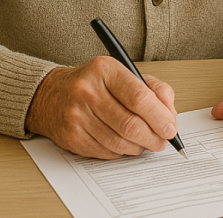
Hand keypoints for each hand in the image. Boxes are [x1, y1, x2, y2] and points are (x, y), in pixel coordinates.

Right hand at [25, 56, 178, 158]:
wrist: (51, 95)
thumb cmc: (95, 84)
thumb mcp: (124, 74)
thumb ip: (154, 90)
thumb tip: (170, 115)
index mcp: (105, 70)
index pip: (139, 97)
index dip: (159, 117)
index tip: (171, 128)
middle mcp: (88, 91)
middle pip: (130, 124)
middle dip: (154, 137)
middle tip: (163, 141)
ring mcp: (77, 116)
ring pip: (120, 142)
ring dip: (139, 147)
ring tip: (145, 142)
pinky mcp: (72, 137)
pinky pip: (107, 152)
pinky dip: (122, 151)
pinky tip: (125, 143)